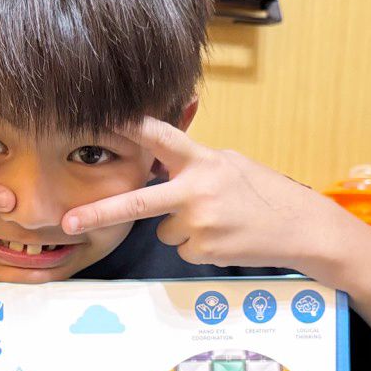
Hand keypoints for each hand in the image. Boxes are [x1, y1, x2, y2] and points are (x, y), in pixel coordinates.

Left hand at [62, 117, 344, 275]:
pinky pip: (183, 249)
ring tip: (219, 222)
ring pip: (164, 230)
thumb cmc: (265, 193)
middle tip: (68, 221)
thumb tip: (162, 165)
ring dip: (183, 228)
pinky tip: (225, 237)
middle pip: (138, 201)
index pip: (161, 138)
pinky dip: (199, 246)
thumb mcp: (230, 165)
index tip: (98, 120)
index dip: (129, 128)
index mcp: (203, 161)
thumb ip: (194, 164)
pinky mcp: (205, 250)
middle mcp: (197, 190)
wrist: (301, 228)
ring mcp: (200, 223)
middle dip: (100, 212)